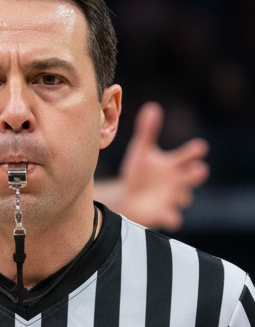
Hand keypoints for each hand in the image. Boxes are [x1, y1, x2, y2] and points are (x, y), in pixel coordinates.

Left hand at [115, 101, 208, 230]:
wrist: (128, 197)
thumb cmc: (140, 173)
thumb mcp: (141, 151)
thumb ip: (147, 131)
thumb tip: (152, 107)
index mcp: (175, 164)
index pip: (190, 155)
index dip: (195, 152)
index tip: (199, 148)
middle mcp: (178, 180)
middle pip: (194, 176)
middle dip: (197, 173)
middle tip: (199, 170)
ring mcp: (172, 198)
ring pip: (185, 197)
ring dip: (184, 195)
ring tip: (179, 192)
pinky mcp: (163, 213)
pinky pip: (173, 217)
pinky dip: (173, 218)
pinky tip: (173, 220)